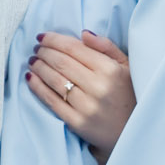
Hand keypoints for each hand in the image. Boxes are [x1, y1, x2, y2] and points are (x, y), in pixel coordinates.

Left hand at [25, 30, 134, 164]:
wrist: (133, 131)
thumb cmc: (129, 94)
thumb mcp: (126, 66)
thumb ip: (106, 47)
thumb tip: (83, 33)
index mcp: (110, 70)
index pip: (74, 48)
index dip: (54, 40)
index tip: (42, 37)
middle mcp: (98, 87)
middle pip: (61, 63)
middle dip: (44, 52)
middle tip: (36, 49)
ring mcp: (87, 106)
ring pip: (54, 80)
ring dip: (39, 67)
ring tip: (33, 61)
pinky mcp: (77, 122)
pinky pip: (52, 101)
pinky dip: (37, 87)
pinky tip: (31, 78)